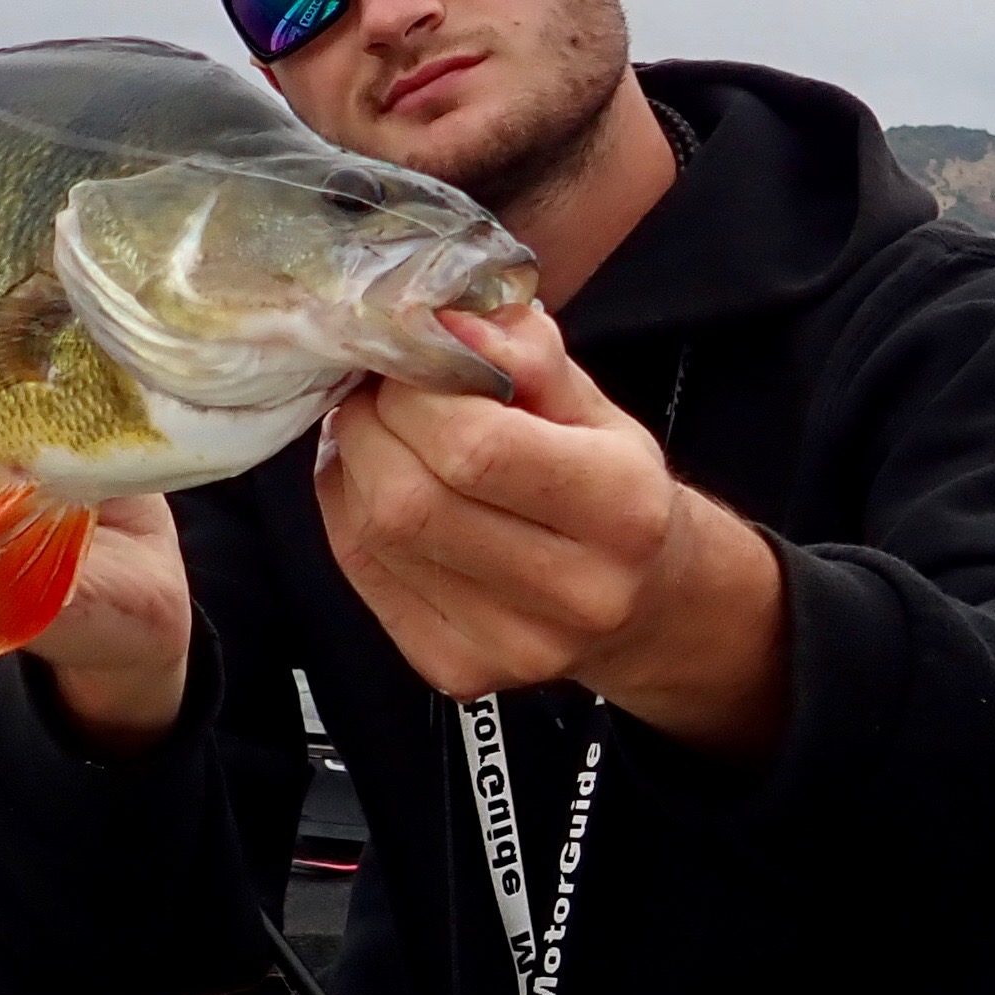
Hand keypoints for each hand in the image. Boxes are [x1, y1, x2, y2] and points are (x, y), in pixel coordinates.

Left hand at [314, 306, 787, 758]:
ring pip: (373, 536)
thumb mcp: (592, 403)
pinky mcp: (459, 673)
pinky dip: (348, 513)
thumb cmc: (610, 483)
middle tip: (379, 393)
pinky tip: (374, 485)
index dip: (417, 391)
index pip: (474, 443)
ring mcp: (513, 646)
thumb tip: (444, 321)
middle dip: (371, 426)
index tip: (413, 360)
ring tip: (376, 433)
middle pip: (410, 499)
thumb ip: (523, 352)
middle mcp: (577, 590)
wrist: (647, 603)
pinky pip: (362, 574)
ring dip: (351, 465)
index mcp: (622, 507)